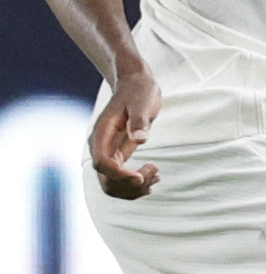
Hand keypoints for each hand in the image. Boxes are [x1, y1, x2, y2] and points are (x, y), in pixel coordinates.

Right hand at [89, 71, 160, 198]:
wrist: (136, 85)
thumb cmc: (139, 91)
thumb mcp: (142, 102)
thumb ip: (139, 121)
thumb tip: (140, 139)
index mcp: (102, 134)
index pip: (101, 163)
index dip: (118, 174)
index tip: (139, 176)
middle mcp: (101, 147)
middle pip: (106, 179)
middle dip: (129, 185)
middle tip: (154, 173)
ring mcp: (109, 153)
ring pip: (113, 184)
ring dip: (133, 188)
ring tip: (156, 175)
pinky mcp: (118, 155)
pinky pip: (121, 179)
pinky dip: (136, 184)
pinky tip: (154, 176)